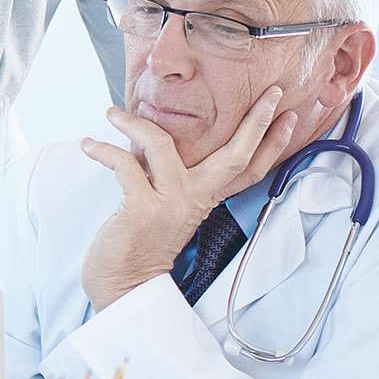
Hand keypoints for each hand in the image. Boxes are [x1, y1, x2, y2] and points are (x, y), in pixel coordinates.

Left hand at [79, 87, 295, 312]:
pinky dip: (103, 150)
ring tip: (111, 111)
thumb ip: (169, 176)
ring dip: (134, 123)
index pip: (250, 169)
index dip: (273, 143)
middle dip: (256, 121)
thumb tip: (153, 136)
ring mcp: (172, 203)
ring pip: (162, 144)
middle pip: (237, 155)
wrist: (123, 285)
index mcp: (205, 199)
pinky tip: (89, 146)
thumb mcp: (164, 205)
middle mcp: (195, 200)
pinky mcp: (143, 208)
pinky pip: (124, 164)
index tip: (289, 115)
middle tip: (272, 92)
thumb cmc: (138, 242)